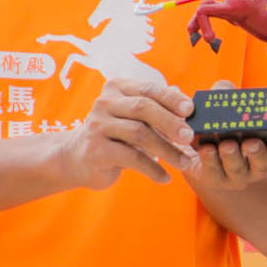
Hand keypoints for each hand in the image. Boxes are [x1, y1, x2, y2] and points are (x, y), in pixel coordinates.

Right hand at [61, 78, 201, 189]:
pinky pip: (131, 158)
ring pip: (139, 133)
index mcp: (117, 89)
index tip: (190, 110)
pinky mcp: (96, 150)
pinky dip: (152, 169)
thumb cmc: (114, 136)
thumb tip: (187, 104)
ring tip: (184, 163)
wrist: (76, 158)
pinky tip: (164, 178)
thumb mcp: (134, 119)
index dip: (171, 99)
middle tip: (189, 137)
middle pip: (143, 108)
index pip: (148, 89)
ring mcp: (98, 125)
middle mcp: (105, 103)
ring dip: (166, 150)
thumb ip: (156, 109)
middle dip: (170, 122)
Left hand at [190, 81, 266, 190]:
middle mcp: (256, 165)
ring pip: (238, 170)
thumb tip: (225, 89)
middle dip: (257, 154)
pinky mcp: (214, 177)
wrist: (199, 140)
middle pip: (262, 165)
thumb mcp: (226, 104)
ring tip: (227, 145)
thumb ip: (227, 93)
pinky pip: (213, 172)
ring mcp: (235, 174)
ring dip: (232, 157)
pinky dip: (210, 160)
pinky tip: (206, 149)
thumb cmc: (222, 120)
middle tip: (250, 143)